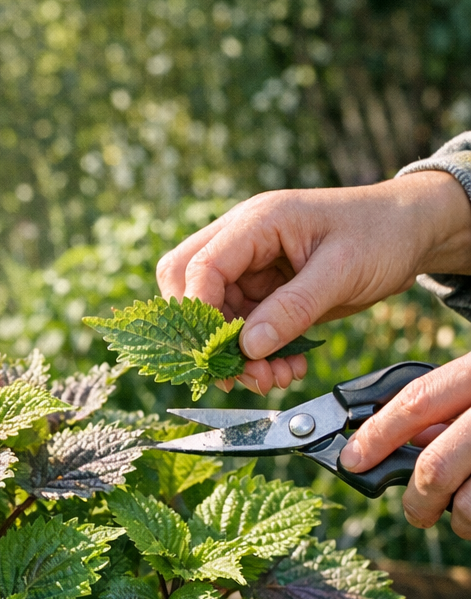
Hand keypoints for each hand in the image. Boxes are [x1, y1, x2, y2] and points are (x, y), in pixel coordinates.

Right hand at [157, 172, 470, 392]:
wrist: (412, 231)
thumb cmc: (381, 234)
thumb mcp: (341, 272)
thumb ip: (292, 308)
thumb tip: (247, 347)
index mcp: (257, 221)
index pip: (199, 265)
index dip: (199, 313)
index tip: (219, 354)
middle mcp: (244, 241)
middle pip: (187, 285)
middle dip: (206, 335)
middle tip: (237, 371)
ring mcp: (252, 266)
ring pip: (215, 314)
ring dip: (236, 353)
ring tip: (273, 378)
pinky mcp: (265, 291)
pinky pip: (243, 327)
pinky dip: (257, 353)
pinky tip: (286, 367)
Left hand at [338, 354, 470, 539]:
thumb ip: (441, 413)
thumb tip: (397, 444)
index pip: (417, 401)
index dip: (377, 434)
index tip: (350, 460)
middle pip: (434, 466)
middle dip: (414, 498)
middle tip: (415, 508)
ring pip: (464, 503)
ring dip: (452, 515)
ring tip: (458, 508)